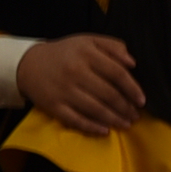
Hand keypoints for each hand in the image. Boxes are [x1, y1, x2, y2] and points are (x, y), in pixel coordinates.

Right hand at [18, 34, 147, 134]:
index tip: (142, 100)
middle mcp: (76, 73)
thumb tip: (132, 62)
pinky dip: (92, 127)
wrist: (28, 64)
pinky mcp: (53, 106)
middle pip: (108, 94)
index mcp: (86, 54)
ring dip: (114, 119)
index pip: (116, 73)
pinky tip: (105, 131)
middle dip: (125, 107)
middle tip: (136, 115)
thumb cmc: (65, 52)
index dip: (132, 88)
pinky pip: (75, 120)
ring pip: (94, 109)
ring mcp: (64, 91)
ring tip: (126, 124)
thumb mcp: (88, 40)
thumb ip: (113, 46)